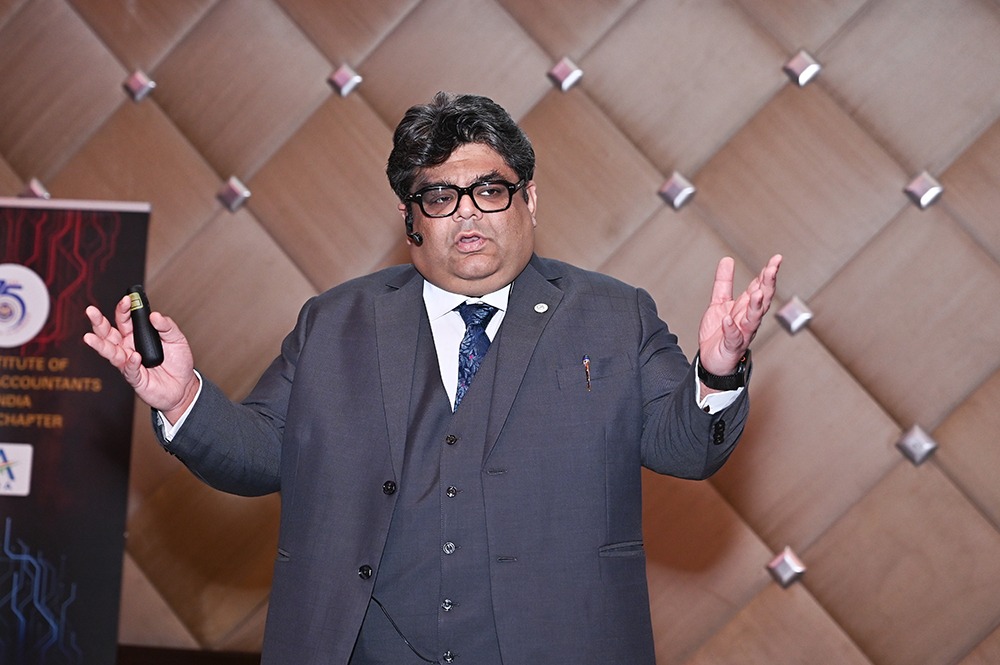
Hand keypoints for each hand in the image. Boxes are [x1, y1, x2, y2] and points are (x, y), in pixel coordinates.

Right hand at [84, 295, 198, 420]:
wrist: (184, 386)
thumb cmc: (178, 362)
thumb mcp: (177, 339)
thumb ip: (167, 326)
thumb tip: (154, 315)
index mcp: (136, 335)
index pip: (125, 319)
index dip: (123, 309)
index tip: (127, 299)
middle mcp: (129, 347)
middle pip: (109, 334)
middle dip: (98, 322)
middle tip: (91, 311)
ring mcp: (129, 363)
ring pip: (111, 352)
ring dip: (100, 345)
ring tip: (90, 338)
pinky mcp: (136, 378)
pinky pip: (129, 370)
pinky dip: (130, 363)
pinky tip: (133, 356)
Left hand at [698, 254, 781, 377]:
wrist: (711, 360)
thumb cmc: (720, 333)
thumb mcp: (719, 303)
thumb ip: (724, 282)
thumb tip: (727, 260)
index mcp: (746, 307)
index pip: (760, 287)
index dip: (768, 273)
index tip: (776, 259)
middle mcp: (748, 320)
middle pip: (762, 301)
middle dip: (767, 286)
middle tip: (771, 270)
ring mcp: (742, 334)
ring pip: (753, 320)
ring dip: (755, 306)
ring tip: (756, 292)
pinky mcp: (731, 347)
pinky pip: (733, 338)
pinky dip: (731, 329)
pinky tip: (728, 320)